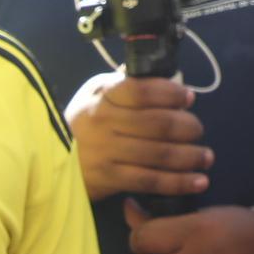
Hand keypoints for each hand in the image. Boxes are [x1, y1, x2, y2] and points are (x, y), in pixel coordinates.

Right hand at [69, 71, 211, 199]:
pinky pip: (151, 180)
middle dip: (188, 127)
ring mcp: (106, 152)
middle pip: (158, 123)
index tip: (188, 98)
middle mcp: (104, 122)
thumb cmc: (81, 123)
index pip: (141, 90)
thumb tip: (157, 71)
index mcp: (102, 96)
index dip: (170, 93)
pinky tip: (197, 182)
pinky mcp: (110, 179)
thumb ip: (124, 83)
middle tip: (198, 130)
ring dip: (190, 156)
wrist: (48, 159)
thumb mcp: (94, 94)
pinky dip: (178, 182)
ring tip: (205, 157)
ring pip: (159, 154)